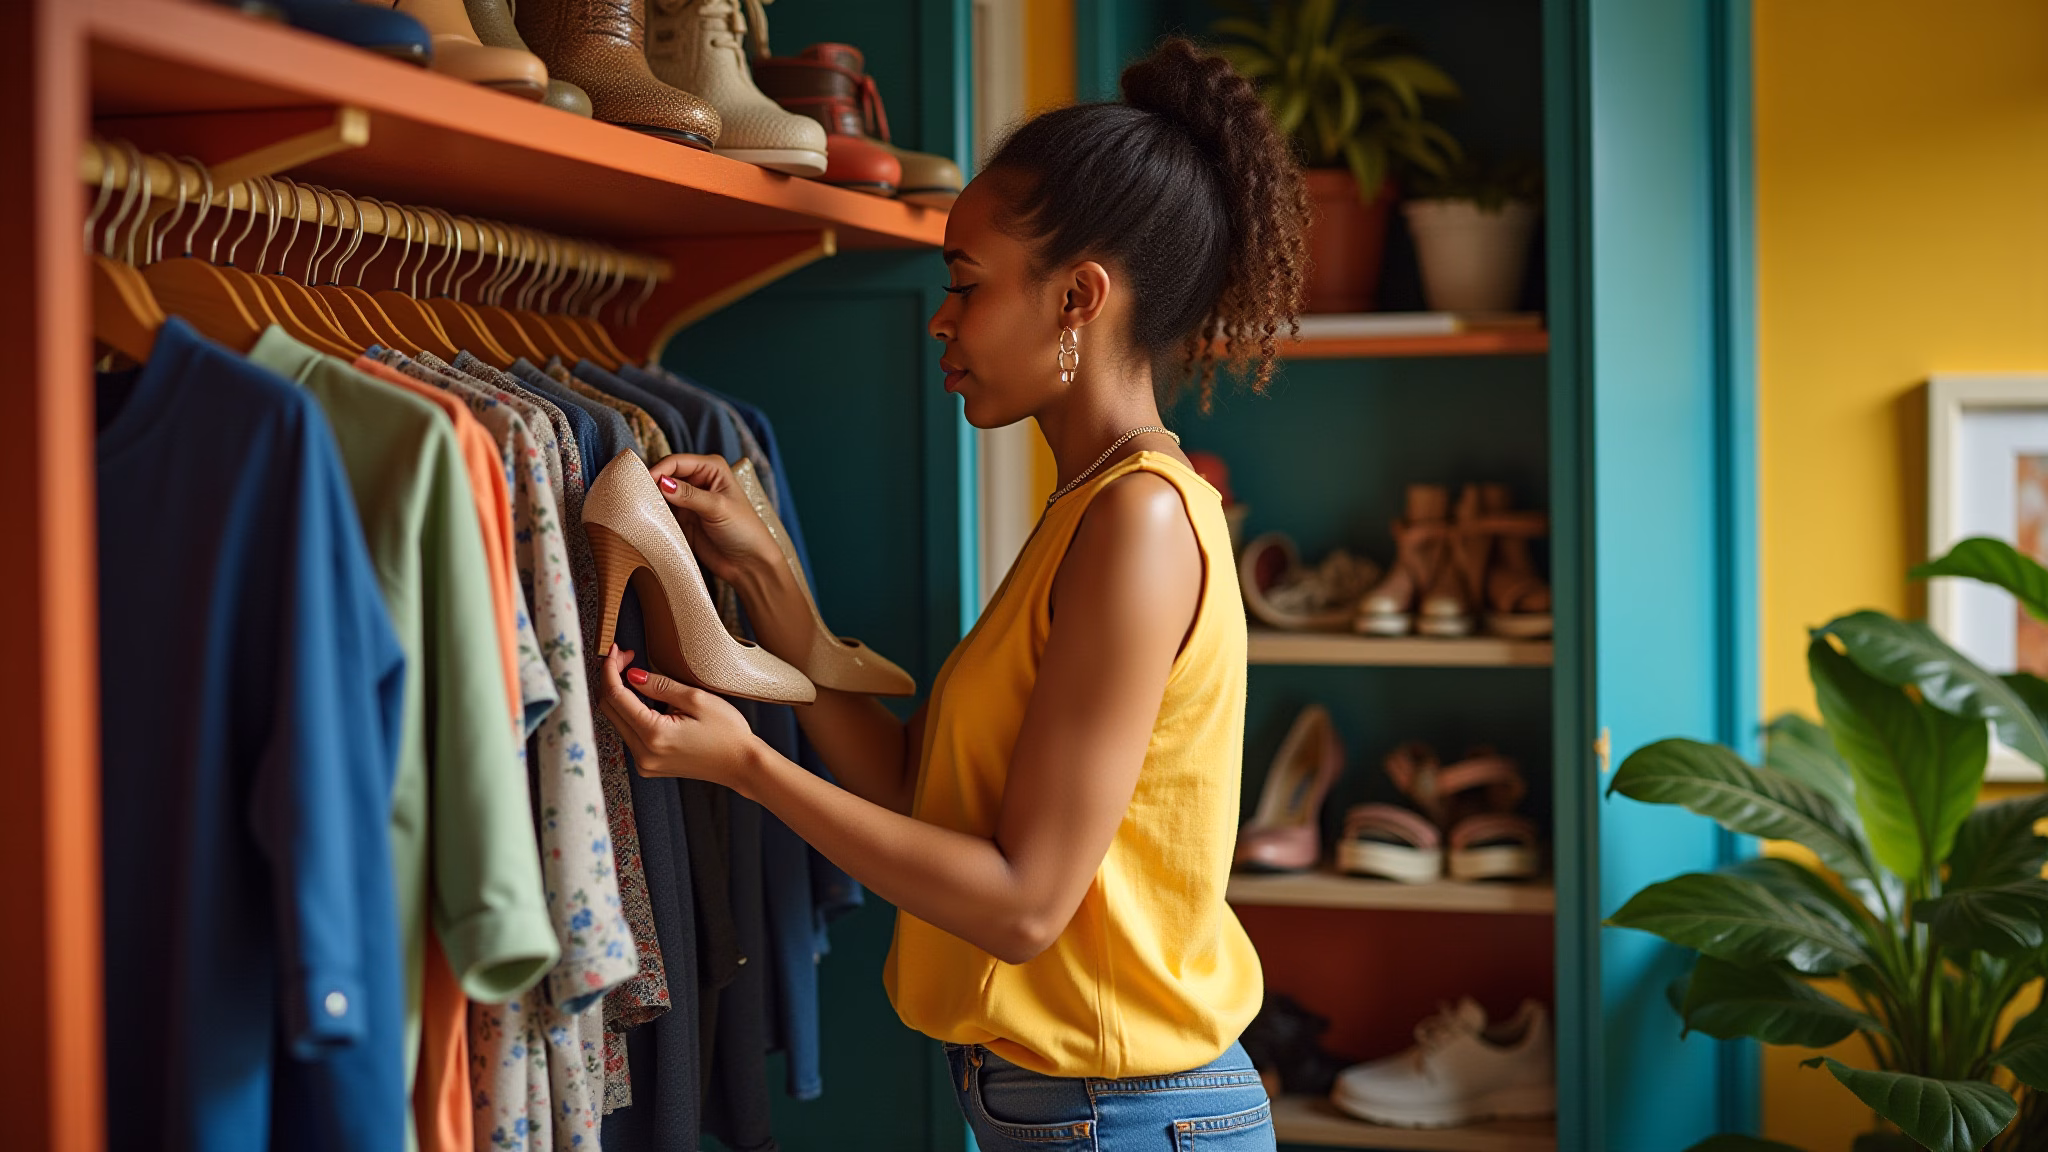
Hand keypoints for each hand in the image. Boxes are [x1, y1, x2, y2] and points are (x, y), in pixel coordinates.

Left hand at [594, 645, 766, 790]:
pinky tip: (644, 698)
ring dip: (620, 695)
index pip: (615, 696)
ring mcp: (644, 762)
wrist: (741, 764)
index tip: (616, 651)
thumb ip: (660, 686)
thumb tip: (632, 675)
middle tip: (626, 659)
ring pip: (616, 721)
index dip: (611, 669)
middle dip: (612, 679)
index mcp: (653, 735)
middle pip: (609, 709)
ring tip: (635, 675)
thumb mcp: (697, 699)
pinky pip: (629, 733)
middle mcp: (642, 753)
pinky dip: (630, 712)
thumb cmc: (727, 733)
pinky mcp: (648, 764)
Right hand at [645, 453, 780, 587]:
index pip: (677, 462)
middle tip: (636, 495)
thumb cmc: (744, 530)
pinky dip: (654, 514)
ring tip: (637, 507)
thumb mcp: (718, 508)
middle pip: (665, 474)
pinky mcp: (682, 519)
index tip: (645, 482)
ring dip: (651, 499)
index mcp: (711, 468)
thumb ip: (690, 495)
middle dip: (651, 482)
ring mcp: (688, 500)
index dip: (659, 470)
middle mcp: (698, 480)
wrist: (749, 563)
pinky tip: (646, 519)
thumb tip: (662, 482)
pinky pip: (662, 512)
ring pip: (660, 493)